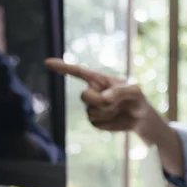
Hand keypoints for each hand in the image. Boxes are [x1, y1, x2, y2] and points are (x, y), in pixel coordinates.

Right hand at [44, 58, 161, 132]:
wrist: (139, 118)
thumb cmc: (136, 99)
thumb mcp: (134, 91)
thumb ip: (119, 92)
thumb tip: (103, 98)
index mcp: (99, 80)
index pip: (78, 72)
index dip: (63, 67)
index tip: (47, 63)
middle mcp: (92, 91)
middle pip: (84, 96)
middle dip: (99, 101)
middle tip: (115, 102)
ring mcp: (91, 107)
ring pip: (91, 111)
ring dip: (107, 113)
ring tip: (118, 110)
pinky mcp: (94, 121)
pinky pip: (96, 123)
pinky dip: (108, 122)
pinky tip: (115, 118)